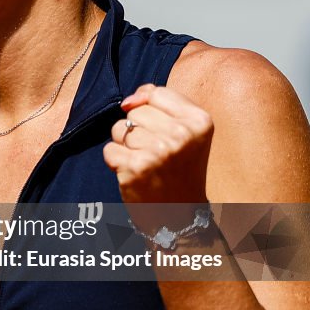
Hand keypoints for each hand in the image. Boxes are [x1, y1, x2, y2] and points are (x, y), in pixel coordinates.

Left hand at [103, 83, 213, 229]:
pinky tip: (135, 174)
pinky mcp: (136, 168)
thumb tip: (129, 101)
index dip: (151, 111)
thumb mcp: (186, 131)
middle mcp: (181, 134)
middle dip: (137, 130)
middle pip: (135, 112)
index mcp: (199, 120)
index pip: (155, 93)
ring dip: (125, 146)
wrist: (180, 215)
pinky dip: (117, 162)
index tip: (163, 133)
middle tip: (155, 154)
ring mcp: (158, 151)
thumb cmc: (179, 169)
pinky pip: (109, 149)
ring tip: (145, 163)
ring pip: (119, 129)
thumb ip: (161, 103)